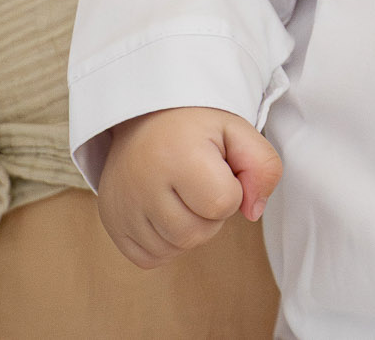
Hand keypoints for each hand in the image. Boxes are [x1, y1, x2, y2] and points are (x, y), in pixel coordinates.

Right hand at [95, 106, 283, 269]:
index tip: (218, 168)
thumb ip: (263, 168)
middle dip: (210, 212)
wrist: (145, 116)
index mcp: (177, 155)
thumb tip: (253, 212)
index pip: (223, 204)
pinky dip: (165, 242)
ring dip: (189, 228)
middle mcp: (142, 184)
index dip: (231, 190)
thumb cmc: (195, 126)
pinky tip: (165, 210)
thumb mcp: (238, 131)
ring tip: (182, 193)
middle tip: (199, 181)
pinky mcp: (111, 223)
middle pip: (198, 233)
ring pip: (175, 248)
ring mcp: (122, 207)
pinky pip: (150, 258)